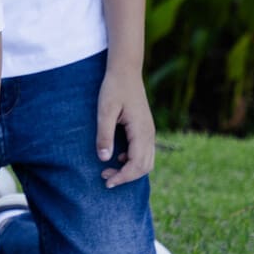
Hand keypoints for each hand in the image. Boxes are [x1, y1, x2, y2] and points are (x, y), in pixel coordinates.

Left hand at [98, 64, 156, 186]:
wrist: (126, 71)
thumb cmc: (114, 88)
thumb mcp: (104, 110)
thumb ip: (104, 135)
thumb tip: (104, 159)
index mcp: (141, 131)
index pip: (137, 164)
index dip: (123, 177)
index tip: (106, 182)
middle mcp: (149, 134)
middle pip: (145, 167)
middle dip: (126, 176)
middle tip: (104, 177)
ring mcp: (149, 132)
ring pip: (147, 161)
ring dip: (130, 170)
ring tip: (109, 169)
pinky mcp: (145, 129)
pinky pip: (145, 153)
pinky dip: (133, 161)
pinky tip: (118, 156)